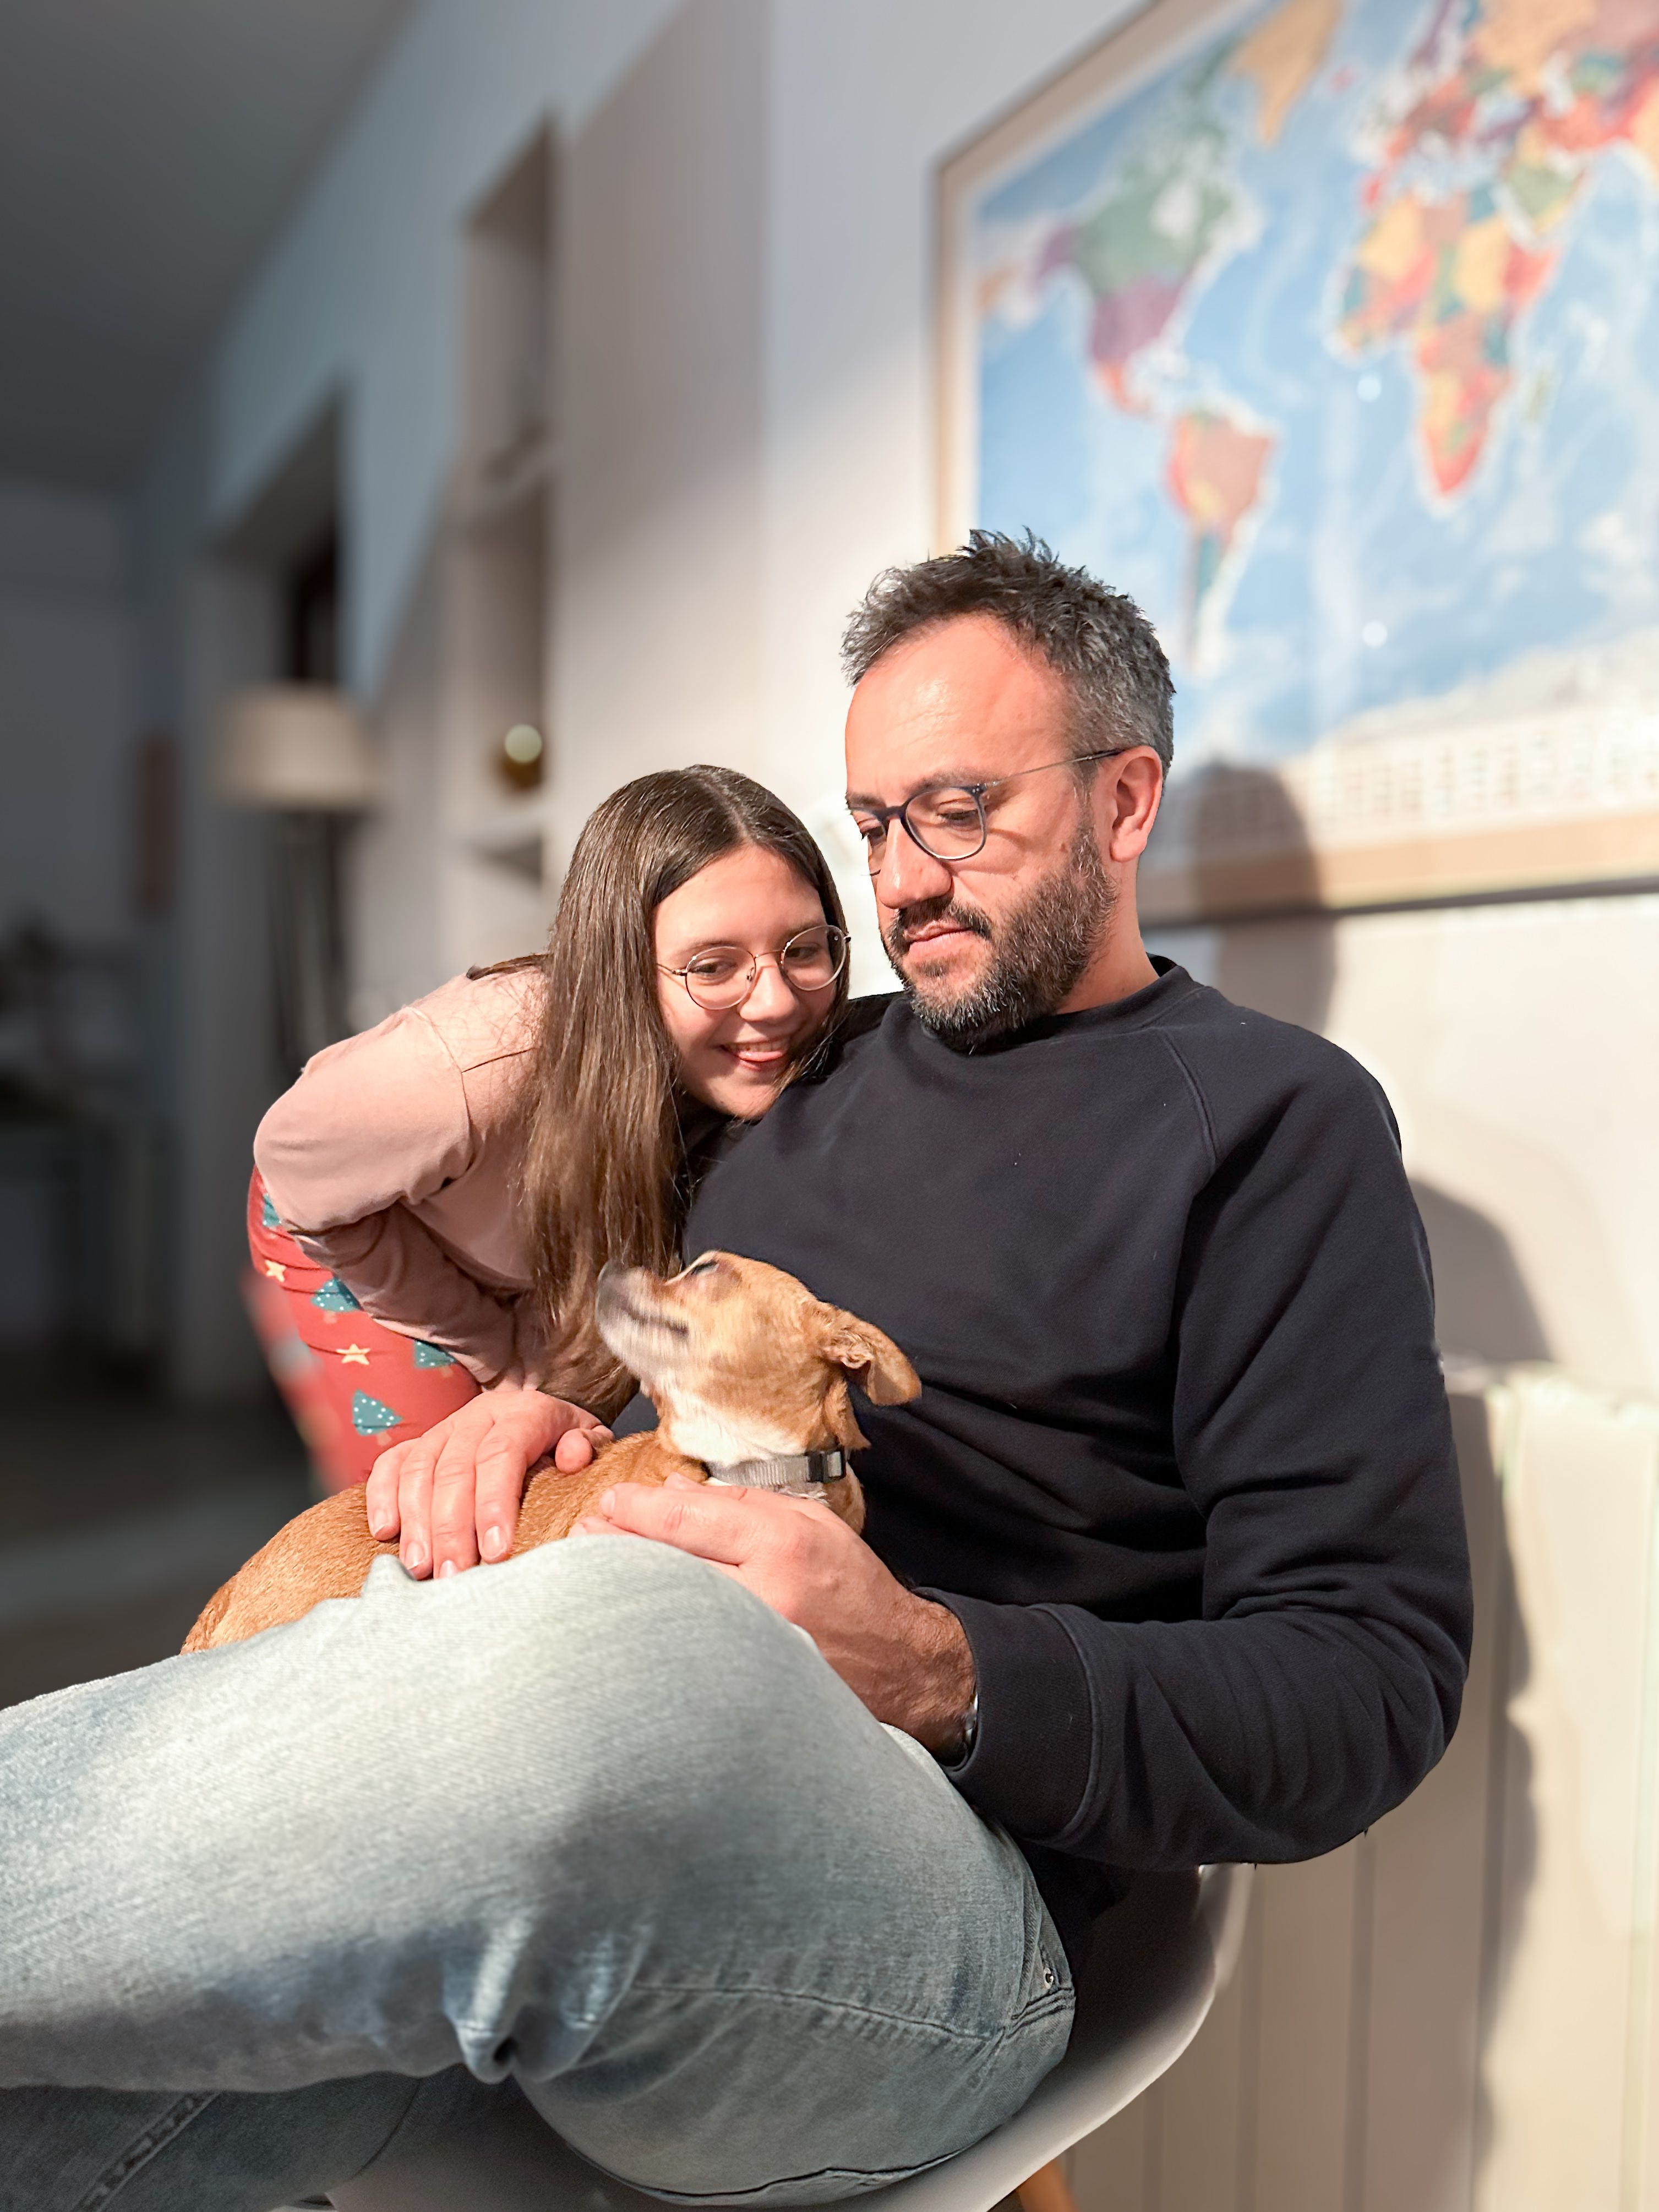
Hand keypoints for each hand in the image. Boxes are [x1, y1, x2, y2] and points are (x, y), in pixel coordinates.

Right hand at [366, 1385, 610, 1577]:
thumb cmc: (566, 1440)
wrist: (540, 1409)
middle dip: (451, 1528)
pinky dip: (381, 1495)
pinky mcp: (419, 1442)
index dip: (495, 1503)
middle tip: (454, 1576)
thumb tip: (573, 1456)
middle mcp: (479, 1417)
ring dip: (416, 1521)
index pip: (503, 1454)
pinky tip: (384, 1532)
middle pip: (455, 1469)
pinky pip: (391, 1462)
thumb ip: (586, 1447)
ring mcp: (444, 1429)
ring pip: (419, 1469)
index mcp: (525, 1413)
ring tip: (420, 1567)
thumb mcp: (589, 1438)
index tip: (496, 1554)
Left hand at [577, 1476, 975, 1751]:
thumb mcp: (809, 1523)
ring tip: (590, 1574)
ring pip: (668, 1611)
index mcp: (781, 1543)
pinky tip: (628, 1623)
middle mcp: (764, 1594)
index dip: (638, 1508)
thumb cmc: (851, 1585)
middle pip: (666, 1565)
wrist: (898, 1664)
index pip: (689, 1518)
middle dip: (616, 1547)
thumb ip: (741, 1506)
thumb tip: (672, 1492)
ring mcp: (751, 1645)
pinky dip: (652, 1633)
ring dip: (624, 1590)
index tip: (610, 1501)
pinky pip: (684, 1652)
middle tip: (582, 1534)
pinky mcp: (746, 1682)